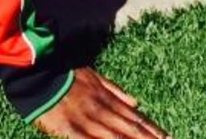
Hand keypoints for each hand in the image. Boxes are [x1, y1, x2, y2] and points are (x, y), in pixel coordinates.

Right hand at [33, 67, 170, 138]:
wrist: (37, 73)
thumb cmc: (64, 74)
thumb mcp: (92, 75)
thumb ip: (114, 89)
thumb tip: (135, 102)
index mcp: (105, 96)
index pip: (133, 117)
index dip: (151, 129)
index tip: (167, 138)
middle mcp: (99, 108)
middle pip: (128, 129)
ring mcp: (85, 119)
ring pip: (114, 137)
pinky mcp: (69, 129)